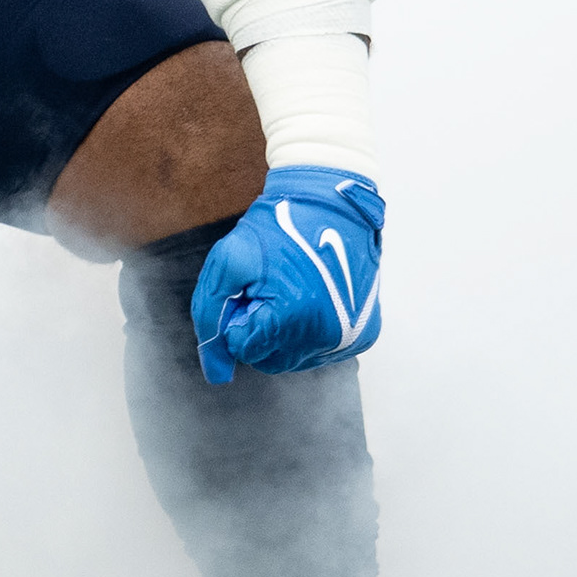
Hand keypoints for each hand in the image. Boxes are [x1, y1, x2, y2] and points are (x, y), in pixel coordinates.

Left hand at [191, 168, 382, 382]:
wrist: (331, 202)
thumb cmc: (277, 228)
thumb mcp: (228, 262)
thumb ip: (211, 317)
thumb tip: (215, 373)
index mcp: (293, 319)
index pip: (244, 349)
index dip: (239, 316)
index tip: (250, 289)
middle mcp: (328, 337)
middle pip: (270, 360)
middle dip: (260, 330)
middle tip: (267, 290)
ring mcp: (351, 339)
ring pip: (296, 359)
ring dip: (284, 334)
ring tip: (292, 291)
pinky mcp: (365, 336)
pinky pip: (323, 351)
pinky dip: (310, 333)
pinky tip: (313, 299)